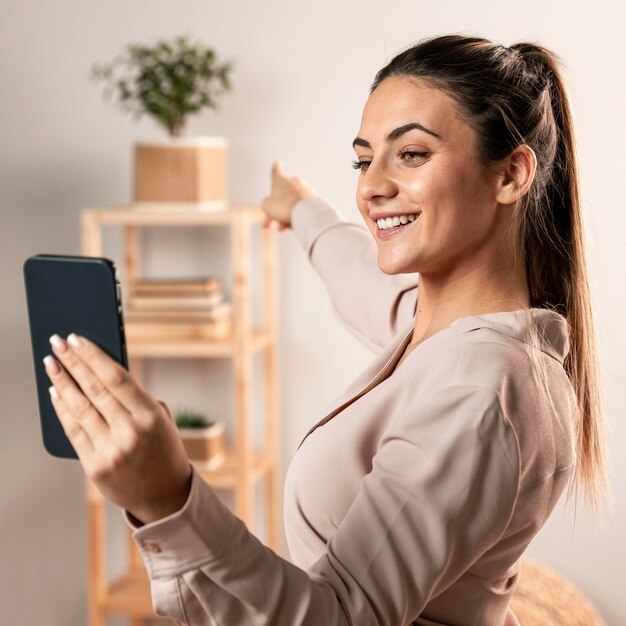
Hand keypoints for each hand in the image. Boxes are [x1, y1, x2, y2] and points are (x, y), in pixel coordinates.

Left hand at [43, 333, 192, 524]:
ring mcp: (111, 451)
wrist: (166, 497)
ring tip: (50, 364)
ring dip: (61, 383)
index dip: (93, 357)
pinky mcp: (95, 466)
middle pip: (93, 389)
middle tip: (57, 343)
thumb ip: (135, 400)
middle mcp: (130, 432)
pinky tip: (55, 394)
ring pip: (79, 409)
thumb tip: (100, 374)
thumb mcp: (161, 421)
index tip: (78, 340)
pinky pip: (73, 432)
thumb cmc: (164, 451)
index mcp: (151, 416)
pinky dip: (62, 410)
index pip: (116, 378)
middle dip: (72, 363)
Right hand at [261, 160, 317, 230]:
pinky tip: (294, 227)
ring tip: (283, 228)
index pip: (276, 171)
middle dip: (276, 210)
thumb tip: (272, 207)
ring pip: (292, 205)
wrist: (306, 212)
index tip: (278, 163)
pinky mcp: (315, 201)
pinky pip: (302, 210)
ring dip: (285, 216)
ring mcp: (306, 192)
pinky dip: (297, 217)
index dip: (275, 169)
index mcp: (281, 180)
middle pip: (283, 196)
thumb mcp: (266, 205)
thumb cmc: (284, 206)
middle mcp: (294, 183)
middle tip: (269, 223)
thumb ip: (267, 203)